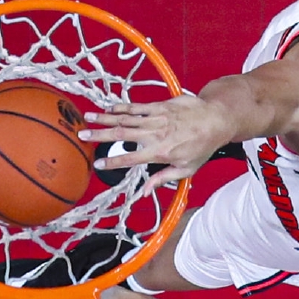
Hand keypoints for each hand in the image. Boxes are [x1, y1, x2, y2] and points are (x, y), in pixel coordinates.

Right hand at [78, 95, 234, 193]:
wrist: (216, 119)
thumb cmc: (202, 146)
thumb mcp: (185, 169)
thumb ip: (162, 179)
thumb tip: (145, 192)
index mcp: (160, 153)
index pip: (131, 159)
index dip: (113, 162)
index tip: (97, 164)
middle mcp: (155, 135)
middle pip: (122, 135)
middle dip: (100, 135)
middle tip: (82, 135)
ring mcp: (157, 118)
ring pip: (126, 118)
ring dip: (105, 118)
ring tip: (88, 117)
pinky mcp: (160, 106)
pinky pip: (137, 106)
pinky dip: (122, 107)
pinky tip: (109, 108)